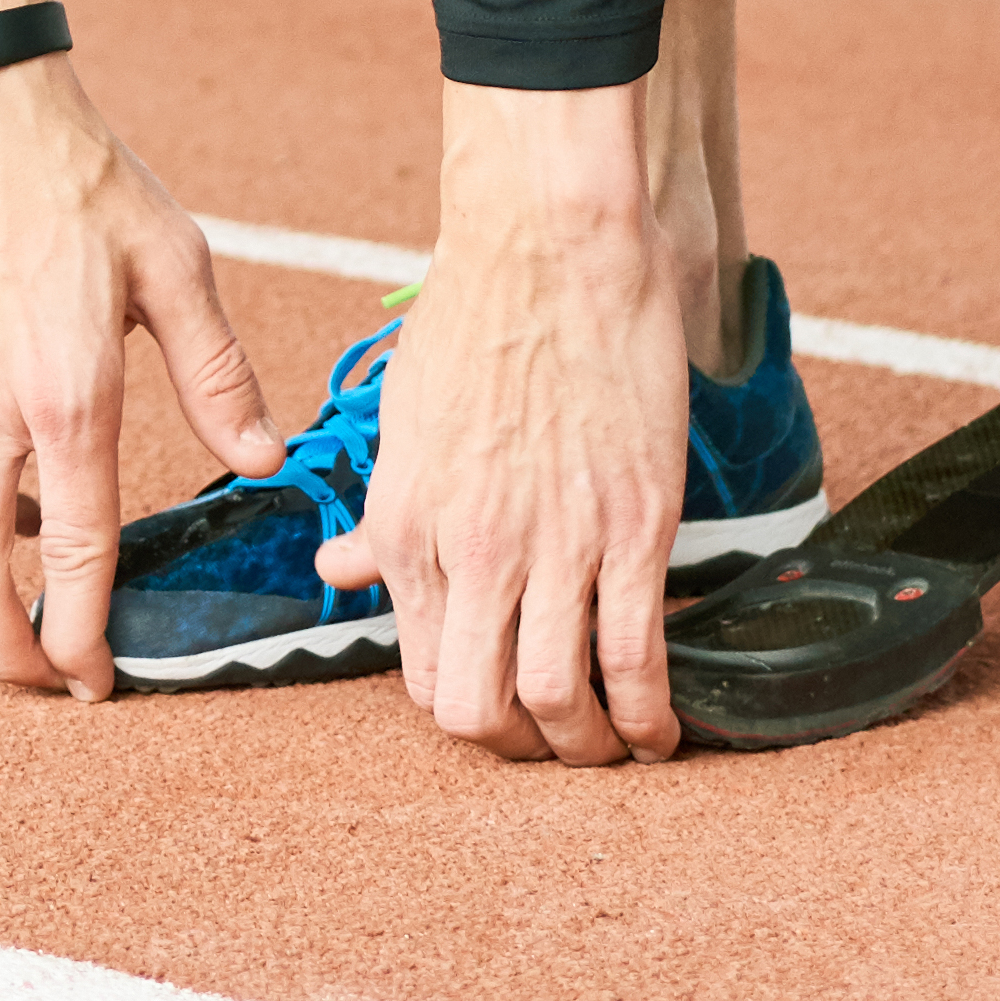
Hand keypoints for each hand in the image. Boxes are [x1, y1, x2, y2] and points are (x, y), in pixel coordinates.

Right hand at [0, 0, 280, 698]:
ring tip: (19, 627)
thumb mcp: (175, 266)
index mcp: (67, 399)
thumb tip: (262, 458)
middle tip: (41, 686)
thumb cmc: (81, 181)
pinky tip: (9, 512)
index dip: (82, 635)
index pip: (70, 553)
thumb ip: (218, 372)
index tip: (98, 685)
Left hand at [325, 85, 706, 764]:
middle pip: (481, 710)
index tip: (498, 711)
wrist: (549, 251)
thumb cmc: (471, 322)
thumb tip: (338, 573)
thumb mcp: (399, 425)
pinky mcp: (632, 527)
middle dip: (519, 749)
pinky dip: (648, 714)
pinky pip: (636, 655)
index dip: (463, 713)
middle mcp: (472, 550)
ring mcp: (555, 544)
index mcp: (408, 526)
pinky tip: (661, 729)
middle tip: (553, 744)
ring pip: (556, 699)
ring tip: (612, 747)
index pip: (422, 674)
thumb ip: (379, 516)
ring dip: (585, 746)